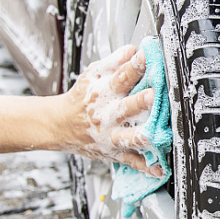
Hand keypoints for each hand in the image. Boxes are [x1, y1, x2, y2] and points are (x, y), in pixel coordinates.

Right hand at [61, 45, 160, 174]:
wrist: (60, 125)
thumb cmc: (82, 98)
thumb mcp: (93, 74)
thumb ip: (114, 62)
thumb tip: (133, 49)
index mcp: (104, 92)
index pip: (121, 77)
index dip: (134, 66)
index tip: (146, 56)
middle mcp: (107, 114)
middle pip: (126, 107)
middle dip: (140, 102)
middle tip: (154, 95)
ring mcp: (111, 135)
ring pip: (128, 137)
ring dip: (143, 135)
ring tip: (157, 135)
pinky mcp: (114, 152)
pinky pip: (131, 161)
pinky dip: (145, 166)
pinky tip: (159, 169)